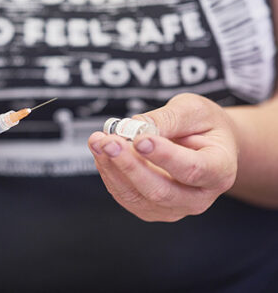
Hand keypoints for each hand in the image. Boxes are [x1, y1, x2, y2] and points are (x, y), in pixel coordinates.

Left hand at [88, 93, 237, 221]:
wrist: (205, 143)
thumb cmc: (203, 125)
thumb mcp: (193, 110)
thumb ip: (167, 118)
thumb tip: (134, 128)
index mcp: (220, 170)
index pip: (193, 169)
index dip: (164, 157)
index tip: (140, 140)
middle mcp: (199, 197)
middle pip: (161, 191)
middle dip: (130, 165)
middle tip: (108, 142)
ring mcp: (174, 207)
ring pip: (138, 197)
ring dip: (113, 169)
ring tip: (98, 141)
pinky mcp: (151, 208)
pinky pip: (126, 196)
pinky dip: (109, 173)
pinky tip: (101, 151)